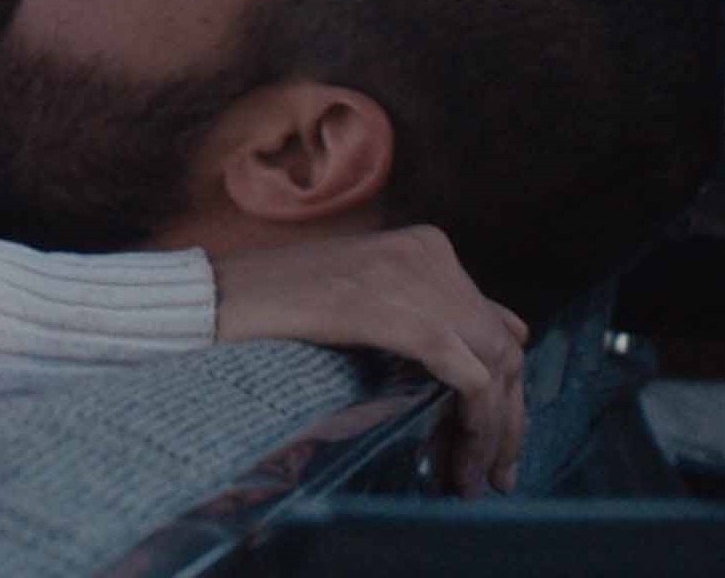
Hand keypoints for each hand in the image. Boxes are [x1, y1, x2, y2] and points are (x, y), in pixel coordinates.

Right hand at [211, 226, 527, 495]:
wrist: (213, 298)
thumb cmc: (275, 307)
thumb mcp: (369, 302)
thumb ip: (431, 313)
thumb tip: (511, 334)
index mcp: (424, 247)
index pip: (495, 323)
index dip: (504, 391)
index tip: (492, 446)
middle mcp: (428, 254)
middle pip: (502, 346)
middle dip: (506, 418)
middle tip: (494, 476)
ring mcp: (412, 278)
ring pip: (493, 364)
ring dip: (491, 430)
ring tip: (470, 478)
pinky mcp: (395, 311)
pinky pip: (467, 375)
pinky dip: (473, 421)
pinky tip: (457, 455)